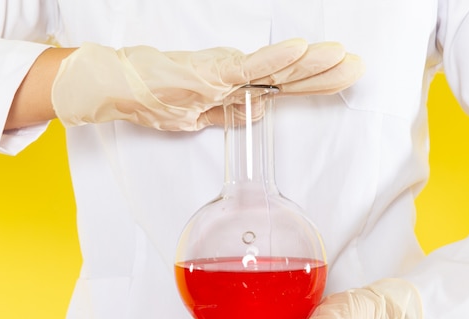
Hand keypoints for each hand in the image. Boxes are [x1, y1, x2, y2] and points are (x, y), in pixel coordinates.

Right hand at [52, 39, 364, 130]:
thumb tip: (263, 113)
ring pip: (274, 72)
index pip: (284, 88)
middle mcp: (233, 82)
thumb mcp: (196, 115)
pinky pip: (246, 71)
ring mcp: (222, 78)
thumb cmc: (151, 94)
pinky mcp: (206, 77)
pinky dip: (274, 62)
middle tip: (358, 65)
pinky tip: (299, 53)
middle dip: (325, 73)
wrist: (111, 85)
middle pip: (288, 79)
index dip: (316, 83)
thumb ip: (229, 114)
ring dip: (310, 66)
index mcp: (234, 91)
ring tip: (342, 57)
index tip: (343, 75)